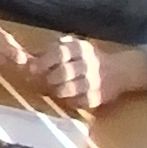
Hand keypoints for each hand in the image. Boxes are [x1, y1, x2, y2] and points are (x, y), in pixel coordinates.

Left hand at [27, 37, 146, 105]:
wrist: (121, 71)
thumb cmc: (88, 57)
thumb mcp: (73, 46)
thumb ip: (51, 49)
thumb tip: (26, 56)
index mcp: (80, 48)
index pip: (58, 53)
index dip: (43, 62)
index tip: (31, 69)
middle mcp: (88, 64)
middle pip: (63, 72)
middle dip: (48, 78)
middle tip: (43, 81)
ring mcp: (95, 82)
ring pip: (69, 89)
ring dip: (56, 90)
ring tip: (53, 89)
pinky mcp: (99, 97)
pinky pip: (78, 102)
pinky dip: (69, 100)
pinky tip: (67, 97)